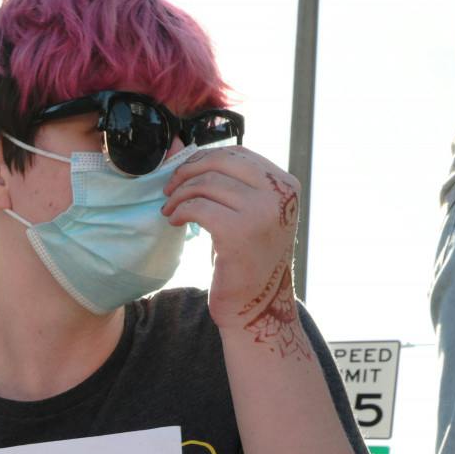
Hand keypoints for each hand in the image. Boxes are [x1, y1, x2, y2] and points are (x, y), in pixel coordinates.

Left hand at [162, 146, 307, 355]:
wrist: (257, 305)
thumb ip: (226, 183)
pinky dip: (180, 212)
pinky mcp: (240, 232)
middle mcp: (280, 193)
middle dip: (187, 171)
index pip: (238, 153)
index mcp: (285, 184)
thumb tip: (178, 148)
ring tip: (170, 210)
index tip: (183, 173)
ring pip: (206, 184)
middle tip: (168, 189)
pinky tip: (175, 222)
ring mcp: (262, 212)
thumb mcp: (246, 213)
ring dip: (179, 195)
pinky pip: (198, 208)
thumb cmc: (246, 259)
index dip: (203, 158)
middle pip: (221, 162)